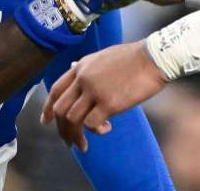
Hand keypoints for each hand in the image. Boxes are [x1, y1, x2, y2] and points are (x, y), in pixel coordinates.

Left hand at [40, 40, 166, 151]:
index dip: (48, 108)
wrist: (154, 57)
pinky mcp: (109, 103)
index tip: (46, 121)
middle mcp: (84, 78)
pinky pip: (91, 124)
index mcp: (82, 66)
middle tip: (68, 141)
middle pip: (61, 109)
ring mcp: (95, 90)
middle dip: (61, 129)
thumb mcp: (104, 56)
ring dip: (76, 136)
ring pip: (72, 119)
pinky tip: (106, 128)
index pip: (56, 90)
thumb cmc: (134, 57)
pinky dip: (96, 131)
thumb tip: (73, 66)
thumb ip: (86, 64)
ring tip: (84, 144)